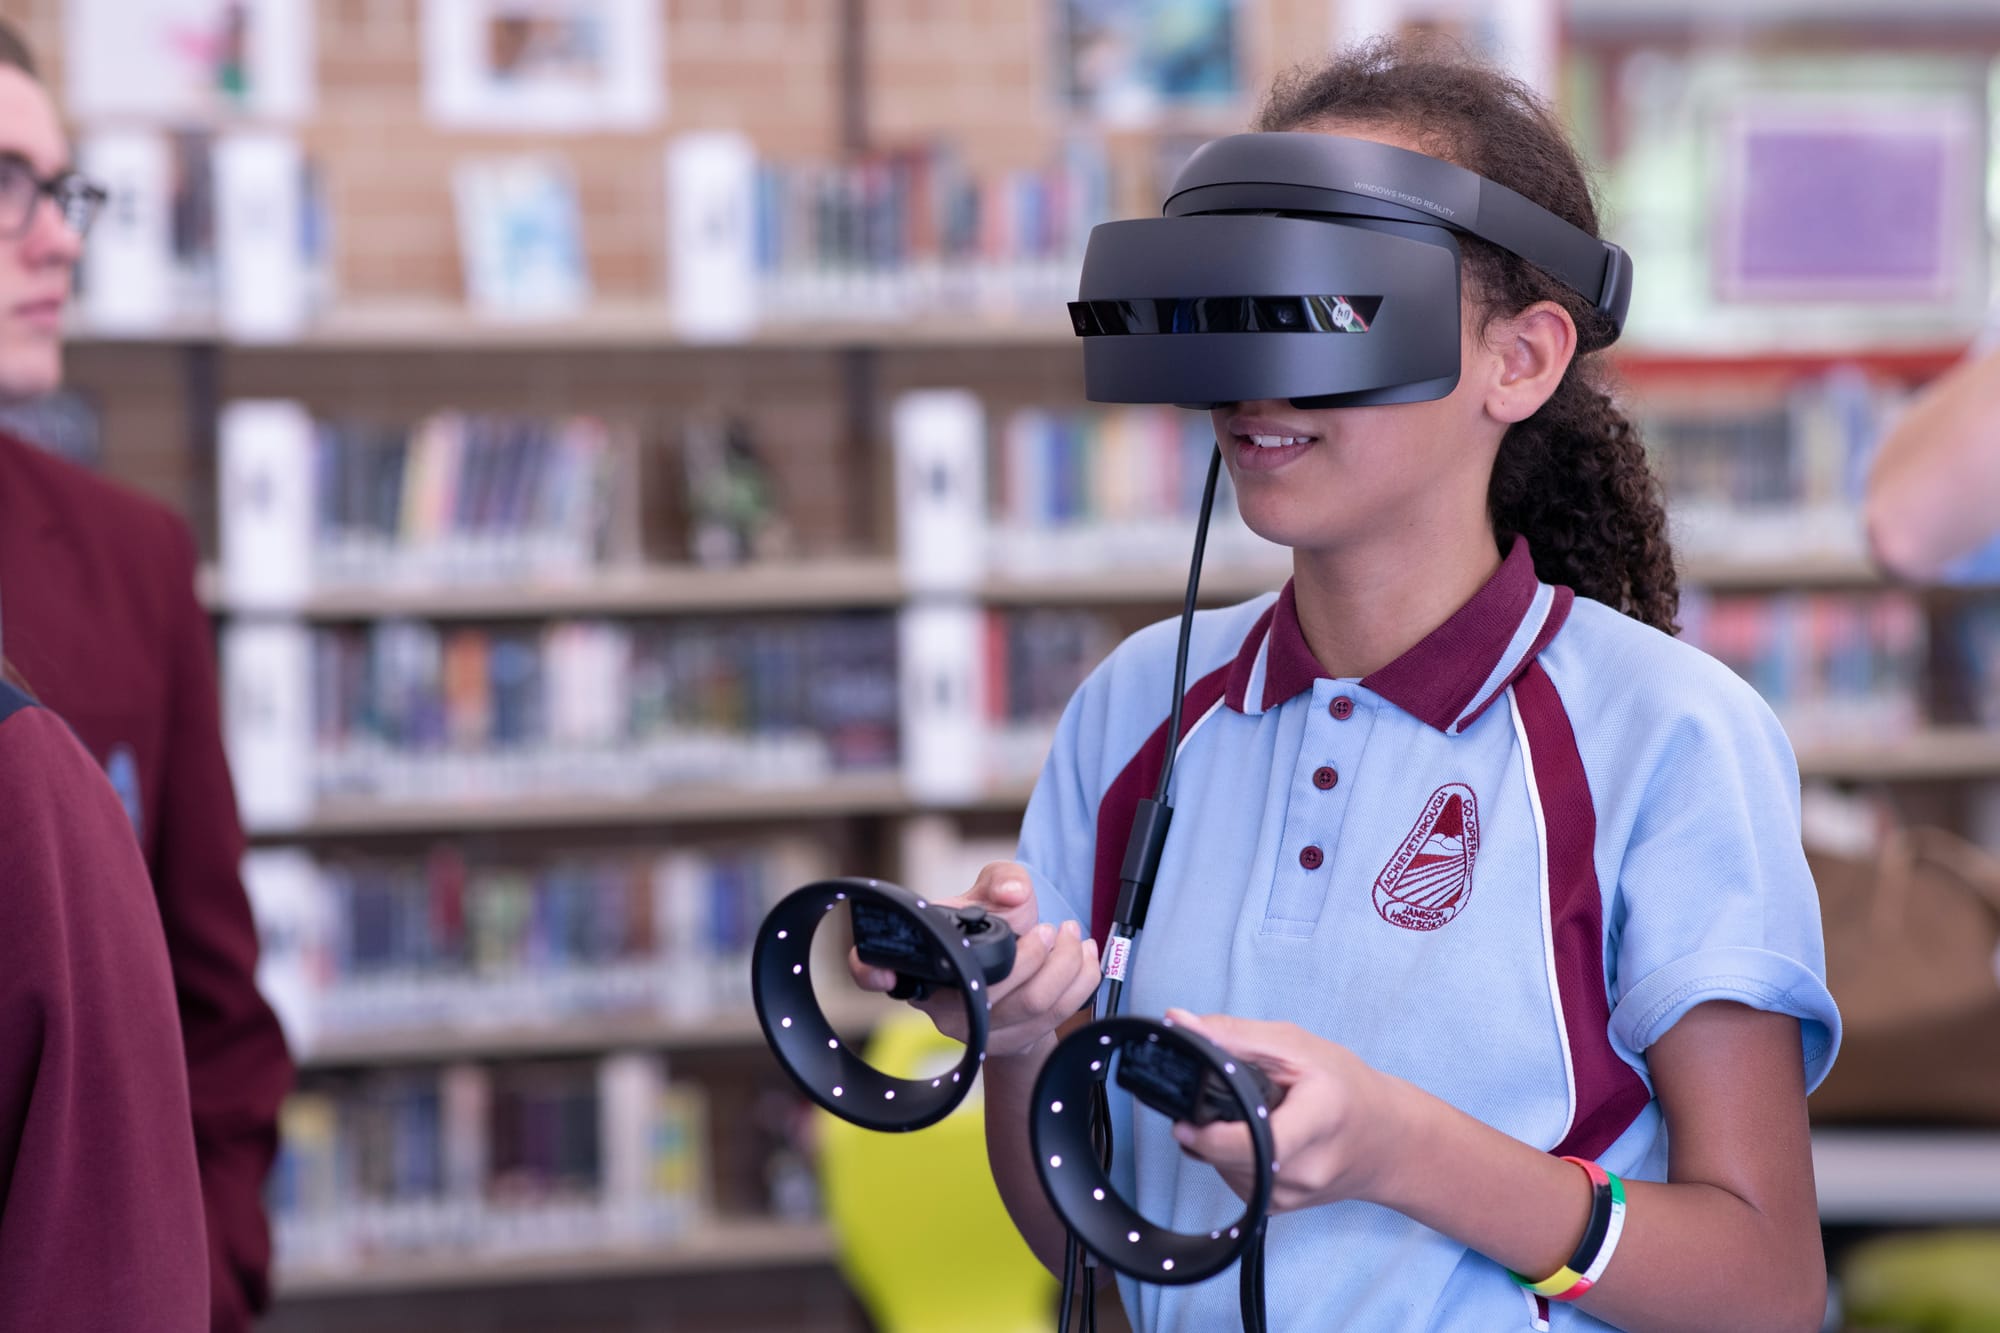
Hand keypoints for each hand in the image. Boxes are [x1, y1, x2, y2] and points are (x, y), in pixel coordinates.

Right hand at [846, 862, 1100, 1058]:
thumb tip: (1015, 892)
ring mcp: (976, 1032)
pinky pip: (1057, 1019)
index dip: (871, 972)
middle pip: (988, 992)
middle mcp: (939, 1004)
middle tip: (1050, 928)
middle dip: (1035, 954)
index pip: (873, 971)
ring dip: (1065, 966)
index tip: (882, 971)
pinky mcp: (1013, 1044)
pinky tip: (1085, 956)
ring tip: (1071, 935)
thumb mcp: (990, 894)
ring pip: (1030, 1006)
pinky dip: (1082, 982)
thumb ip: (1001, 878)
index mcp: (920, 964)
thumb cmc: (994, 928)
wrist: (1020, 975)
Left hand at [1164, 1008, 1400, 1212]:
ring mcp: (1287, 1197)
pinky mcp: (1275, 1209)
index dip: (1209, 1134)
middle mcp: (1300, 1172)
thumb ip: (1235, 1035)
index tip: (1184, 1119)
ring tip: (1249, 1112)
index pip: (1252, 1143)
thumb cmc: (1348, 1089)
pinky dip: (1228, 1154)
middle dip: (1208, 1123)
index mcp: (1313, 1125)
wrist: (1388, 1142)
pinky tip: (1252, 1134)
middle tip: (1223, 1094)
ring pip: (1220, 1168)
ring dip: (1216, 1139)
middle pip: (1224, 1154)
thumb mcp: (1297, 1047)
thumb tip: (1178, 1021)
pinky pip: (1229, 1178)